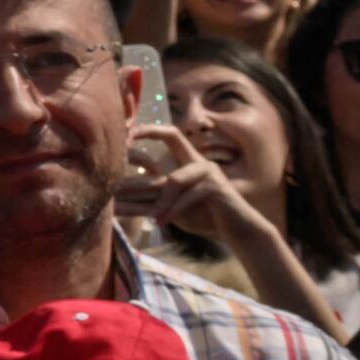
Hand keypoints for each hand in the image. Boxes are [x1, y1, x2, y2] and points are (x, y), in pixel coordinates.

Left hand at [117, 120, 262, 247]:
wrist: (238, 230)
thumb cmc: (205, 217)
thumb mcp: (176, 205)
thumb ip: (157, 194)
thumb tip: (121, 191)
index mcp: (189, 162)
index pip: (171, 134)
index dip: (150, 128)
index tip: (128, 130)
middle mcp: (199, 161)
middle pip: (174, 137)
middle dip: (149, 134)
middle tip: (122, 151)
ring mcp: (209, 172)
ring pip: (174, 180)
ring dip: (159, 201)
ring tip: (146, 216)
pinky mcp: (216, 188)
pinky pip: (187, 197)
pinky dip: (172, 211)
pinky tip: (160, 222)